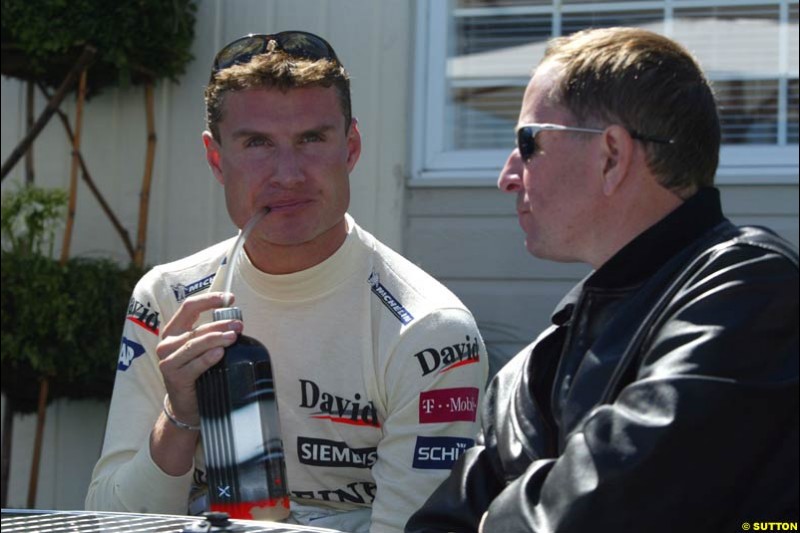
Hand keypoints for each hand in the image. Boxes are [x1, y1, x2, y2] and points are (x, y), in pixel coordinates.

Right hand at [156, 292, 240, 425]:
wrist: (186, 406)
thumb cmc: (198, 372)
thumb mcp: (201, 349)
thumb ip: (212, 333)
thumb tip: (237, 320)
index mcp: (173, 331)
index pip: (189, 307)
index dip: (209, 300)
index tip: (230, 298)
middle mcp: (166, 344)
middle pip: (196, 327)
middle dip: (220, 323)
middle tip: (239, 324)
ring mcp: (168, 361)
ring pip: (195, 344)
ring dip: (216, 338)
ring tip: (233, 336)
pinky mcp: (174, 378)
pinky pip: (194, 365)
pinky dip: (208, 358)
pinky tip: (220, 353)